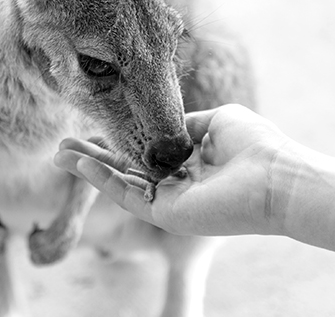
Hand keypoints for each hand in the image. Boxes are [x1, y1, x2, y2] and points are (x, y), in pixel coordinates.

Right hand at [54, 104, 296, 235]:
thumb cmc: (256, 145)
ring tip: (59, 154)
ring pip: (122, 184)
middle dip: (95, 157)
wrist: (275, 176)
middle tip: (64, 145)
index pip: (148, 152)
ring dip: (89, 169)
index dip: (121, 140)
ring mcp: (173, 200)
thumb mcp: (217, 121)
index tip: (95, 126)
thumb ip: (187, 124)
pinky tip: (82, 165)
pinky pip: (129, 196)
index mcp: (193, 162)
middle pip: (128, 169)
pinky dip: (103, 181)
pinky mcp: (169, 214)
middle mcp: (180, 183)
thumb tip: (165, 124)